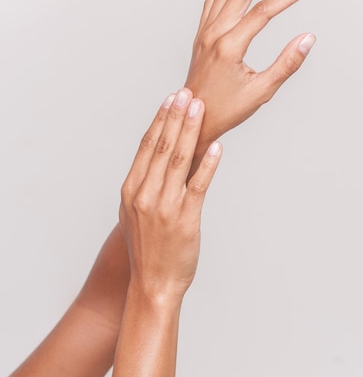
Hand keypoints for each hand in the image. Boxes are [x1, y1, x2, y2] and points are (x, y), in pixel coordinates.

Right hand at [119, 88, 221, 300]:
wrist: (153, 283)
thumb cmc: (148, 249)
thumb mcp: (135, 215)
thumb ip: (145, 187)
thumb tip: (159, 162)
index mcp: (131, 191)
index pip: (146, 147)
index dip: (160, 120)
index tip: (170, 100)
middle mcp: (145, 195)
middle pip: (162, 147)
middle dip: (176, 116)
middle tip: (187, 93)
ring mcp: (164, 206)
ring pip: (179, 160)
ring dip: (191, 131)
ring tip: (200, 108)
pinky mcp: (185, 218)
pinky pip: (198, 185)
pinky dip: (208, 164)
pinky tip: (218, 147)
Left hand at [185, 0, 314, 158]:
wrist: (194, 117)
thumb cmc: (227, 110)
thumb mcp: (262, 92)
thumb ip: (286, 64)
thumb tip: (307, 39)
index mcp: (229, 47)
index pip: (262, 12)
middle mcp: (214, 34)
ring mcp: (205, 33)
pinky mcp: (201, 36)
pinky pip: (211, 0)